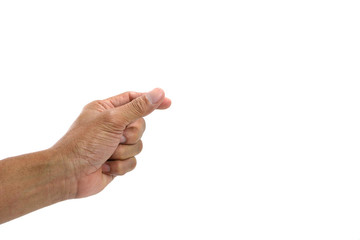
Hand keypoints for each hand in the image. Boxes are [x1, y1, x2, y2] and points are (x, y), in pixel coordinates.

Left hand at [51, 88, 170, 197]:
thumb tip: (159, 92)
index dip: (150, 100)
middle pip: (139, 125)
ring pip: (138, 145)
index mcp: (106, 109)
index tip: (168, 102)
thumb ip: (138, 107)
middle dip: (130, 135)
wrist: (68, 174)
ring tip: (107, 154)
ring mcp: (114, 144)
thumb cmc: (84, 143)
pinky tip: (106, 166)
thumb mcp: (113, 120)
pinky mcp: (116, 161)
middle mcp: (111, 125)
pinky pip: (132, 161)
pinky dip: (121, 165)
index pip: (133, 99)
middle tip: (117, 138)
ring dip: (124, 152)